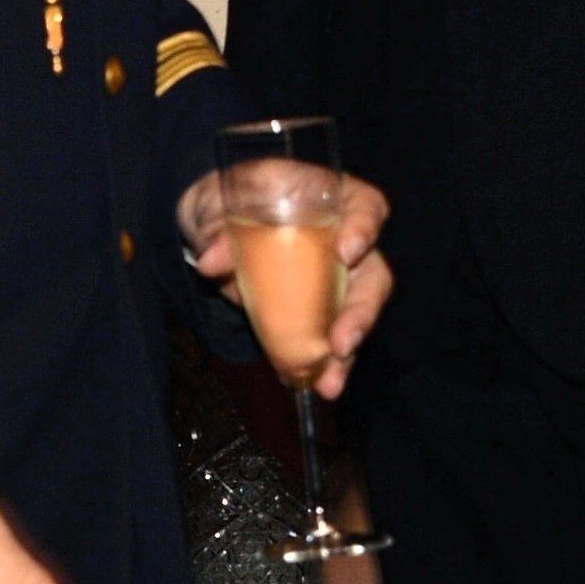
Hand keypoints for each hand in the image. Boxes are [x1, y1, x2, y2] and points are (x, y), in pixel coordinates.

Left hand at [178, 168, 396, 395]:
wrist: (214, 222)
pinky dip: (318, 364)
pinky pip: (325, 338)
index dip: (364, 228)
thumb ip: (218, 227)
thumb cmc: (230, 199)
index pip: (366, 207)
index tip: (346, 251)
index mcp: (332, 200)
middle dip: (361, 314)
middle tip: (342, 343)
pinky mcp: (314, 311)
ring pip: (354, 315)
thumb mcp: (220, 201)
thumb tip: (212, 261)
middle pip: (372, 275)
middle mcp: (344, 242)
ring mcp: (333, 280)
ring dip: (345, 353)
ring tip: (330, 384)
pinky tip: (310, 384)